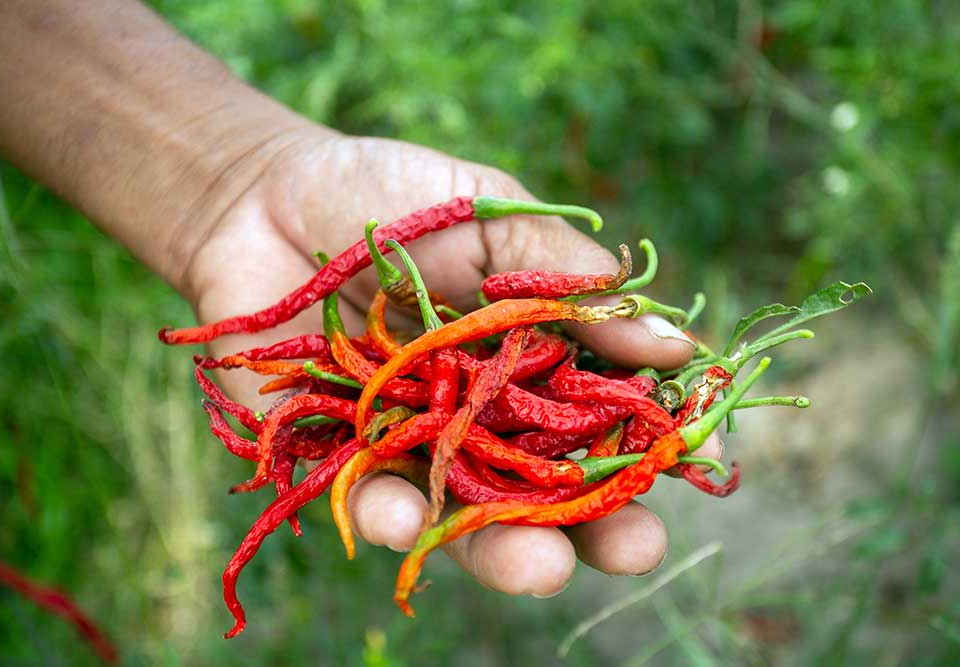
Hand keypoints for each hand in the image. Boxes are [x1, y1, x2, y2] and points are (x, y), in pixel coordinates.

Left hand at [183, 132, 721, 596]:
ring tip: (539, 567)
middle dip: (596, 525)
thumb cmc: (393, 196)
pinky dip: (392, 513)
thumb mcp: (494, 215)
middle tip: (636, 550)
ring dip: (505, 549)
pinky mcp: (341, 455)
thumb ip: (569, 279)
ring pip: (467, 512)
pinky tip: (407, 517)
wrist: (267, 197)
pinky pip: (370, 497)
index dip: (652, 441)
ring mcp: (415, 440)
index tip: (697, 457)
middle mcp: (483, 412)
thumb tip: (674, 341)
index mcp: (534, 357)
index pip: (607, 415)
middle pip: (548, 486)